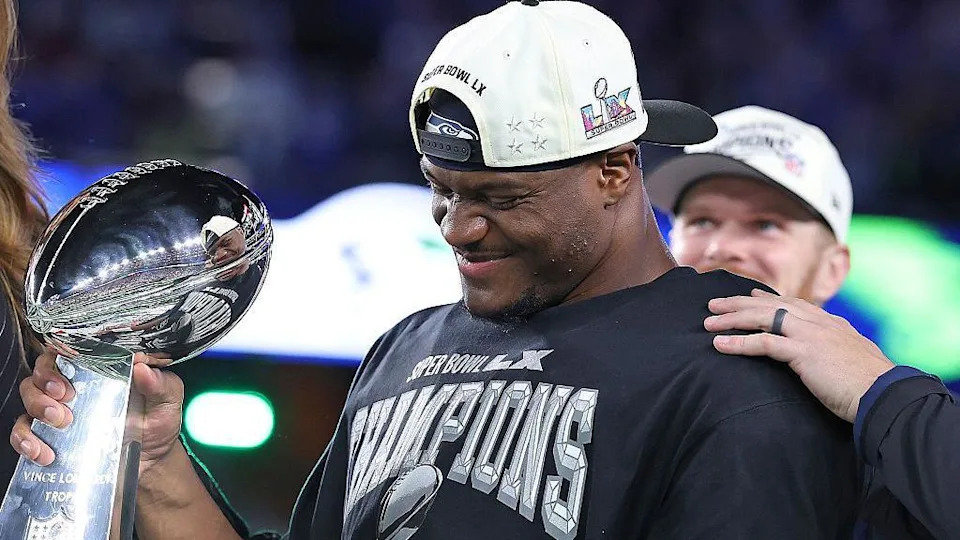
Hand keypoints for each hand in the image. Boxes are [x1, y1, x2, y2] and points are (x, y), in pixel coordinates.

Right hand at [9, 347, 184, 474]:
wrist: (152, 462)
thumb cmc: (157, 422)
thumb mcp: (168, 401)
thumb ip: (161, 384)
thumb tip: (143, 368)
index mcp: (102, 370)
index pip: (70, 349)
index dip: (61, 354)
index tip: (72, 371)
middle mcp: (76, 386)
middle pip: (42, 370)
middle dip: (46, 381)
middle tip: (65, 399)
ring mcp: (60, 411)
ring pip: (28, 395)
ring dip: (36, 406)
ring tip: (60, 422)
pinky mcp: (51, 437)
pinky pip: (23, 433)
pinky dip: (25, 440)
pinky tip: (42, 451)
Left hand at [704, 288, 895, 422]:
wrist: (886, 395)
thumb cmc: (870, 386)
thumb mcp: (850, 361)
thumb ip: (833, 354)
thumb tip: (824, 359)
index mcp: (831, 323)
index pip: (793, 303)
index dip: (767, 298)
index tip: (749, 293)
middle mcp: (818, 322)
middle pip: (770, 305)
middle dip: (738, 303)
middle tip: (713, 303)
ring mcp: (810, 335)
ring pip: (762, 318)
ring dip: (731, 319)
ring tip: (707, 322)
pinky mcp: (804, 352)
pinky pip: (764, 343)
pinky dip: (739, 343)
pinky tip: (719, 344)